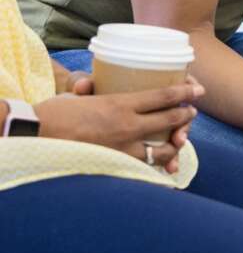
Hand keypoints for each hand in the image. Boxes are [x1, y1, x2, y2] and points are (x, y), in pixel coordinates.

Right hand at [34, 80, 204, 172]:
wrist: (34, 135)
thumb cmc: (55, 112)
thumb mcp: (82, 95)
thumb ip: (98, 91)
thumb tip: (92, 83)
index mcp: (121, 104)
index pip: (164, 96)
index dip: (185, 92)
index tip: (198, 89)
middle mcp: (127, 126)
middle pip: (170, 120)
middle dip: (186, 116)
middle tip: (192, 113)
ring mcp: (123, 149)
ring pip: (162, 149)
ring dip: (176, 144)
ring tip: (180, 140)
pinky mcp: (115, 166)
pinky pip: (144, 168)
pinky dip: (157, 167)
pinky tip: (165, 168)